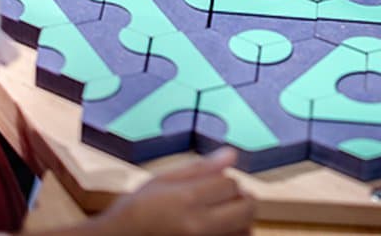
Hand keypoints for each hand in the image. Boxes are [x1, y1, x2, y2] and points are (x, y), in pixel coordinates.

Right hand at [85, 149, 253, 235]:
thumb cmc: (134, 211)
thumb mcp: (161, 181)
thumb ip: (199, 169)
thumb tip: (231, 153)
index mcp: (187, 200)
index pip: (231, 183)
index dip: (226, 179)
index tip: (215, 182)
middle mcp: (199, 225)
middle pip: (246, 207)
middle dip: (241, 197)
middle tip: (227, 197)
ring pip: (245, 228)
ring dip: (240, 218)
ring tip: (222, 214)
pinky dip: (234, 234)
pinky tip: (219, 229)